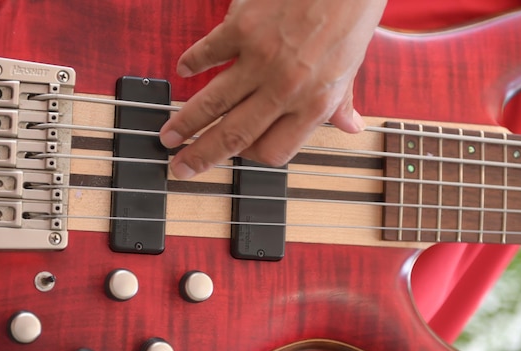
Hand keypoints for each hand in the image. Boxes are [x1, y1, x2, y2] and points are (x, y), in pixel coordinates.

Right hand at [159, 0, 386, 178]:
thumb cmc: (351, 14)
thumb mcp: (352, 67)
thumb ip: (342, 102)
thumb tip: (350, 127)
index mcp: (314, 103)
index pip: (273, 151)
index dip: (249, 157)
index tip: (235, 155)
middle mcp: (285, 88)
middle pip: (233, 135)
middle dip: (200, 156)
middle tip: (180, 166)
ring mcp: (261, 59)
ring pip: (212, 102)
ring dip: (185, 122)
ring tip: (168, 135)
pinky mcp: (242, 28)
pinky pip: (208, 53)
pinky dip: (191, 63)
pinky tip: (184, 70)